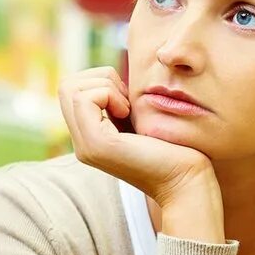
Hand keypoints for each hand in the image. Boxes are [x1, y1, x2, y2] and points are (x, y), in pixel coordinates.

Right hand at [58, 68, 223, 236]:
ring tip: (129, 109)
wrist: (187, 180)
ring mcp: (86, 146)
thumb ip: (121, 103)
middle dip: (101, 79)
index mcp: (91, 137)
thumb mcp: (140, 119)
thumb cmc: (175, 148)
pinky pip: (85, 98)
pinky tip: (129, 114)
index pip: (73, 90)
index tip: (129, 100)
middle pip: (67, 86)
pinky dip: (109, 95)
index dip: (102, 82)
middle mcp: (82, 144)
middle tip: (128, 101)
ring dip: (106, 86)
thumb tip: (109, 75)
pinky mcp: (96, 144)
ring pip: (71, 88)